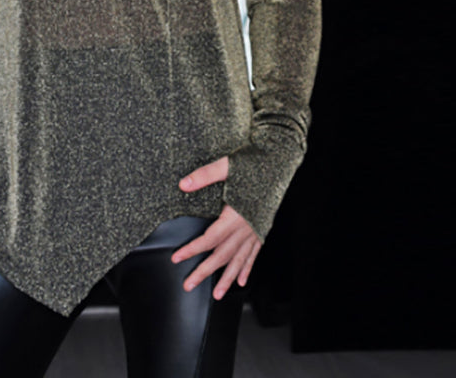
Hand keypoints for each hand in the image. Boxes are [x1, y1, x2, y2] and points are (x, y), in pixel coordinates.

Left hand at [171, 156, 261, 298]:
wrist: (279, 162)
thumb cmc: (253, 162)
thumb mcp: (226, 166)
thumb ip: (204, 176)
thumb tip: (183, 184)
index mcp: (235, 215)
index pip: (209, 239)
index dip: (192, 250)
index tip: (177, 258)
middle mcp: (246, 227)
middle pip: (222, 256)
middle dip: (205, 272)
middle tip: (189, 285)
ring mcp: (255, 230)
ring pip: (239, 260)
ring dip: (228, 279)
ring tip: (217, 295)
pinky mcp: (261, 229)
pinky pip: (254, 254)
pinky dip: (247, 268)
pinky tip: (243, 281)